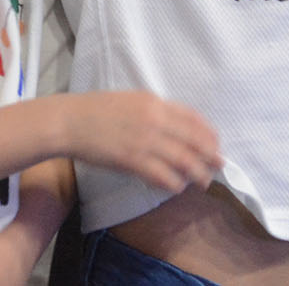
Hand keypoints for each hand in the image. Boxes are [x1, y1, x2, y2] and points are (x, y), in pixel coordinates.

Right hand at [62, 91, 221, 193]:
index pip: (193, 118)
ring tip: (203, 181)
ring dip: (197, 174)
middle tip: (219, 167)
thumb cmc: (95, 110)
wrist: (69, 121)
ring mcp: (145, 140)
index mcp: (153, 102)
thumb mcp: (129, 101)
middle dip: (211, 156)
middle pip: (194, 141)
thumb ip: (153, 112)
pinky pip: (163, 176)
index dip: (209, 134)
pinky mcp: (133, 160)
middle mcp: (154, 119)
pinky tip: (177, 187)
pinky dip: (174, 184)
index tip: (216, 144)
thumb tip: (174, 127)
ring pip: (184, 161)